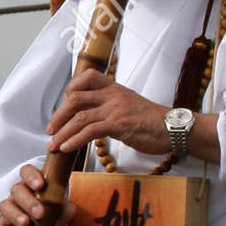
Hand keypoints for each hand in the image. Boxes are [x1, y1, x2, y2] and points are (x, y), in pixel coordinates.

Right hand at [0, 163, 75, 225]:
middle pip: (17, 190)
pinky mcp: (5, 223)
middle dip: (28, 202)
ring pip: (5, 206)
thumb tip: (70, 208)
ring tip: (25, 224)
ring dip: (15, 215)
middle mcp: (19, 193)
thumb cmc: (51, 212)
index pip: (27, 172)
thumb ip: (66, 209)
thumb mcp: (61, 210)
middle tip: (39, 213)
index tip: (40, 186)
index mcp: (33, 183)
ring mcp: (10, 207)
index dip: (31, 177)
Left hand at [46, 70, 170, 156]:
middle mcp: (113, 95)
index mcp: (115, 88)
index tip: (64, 106)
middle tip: (51, 131)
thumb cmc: (153, 122)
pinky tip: (67, 148)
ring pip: (80, 117)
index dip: (71, 90)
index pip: (87, 77)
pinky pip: (90, 131)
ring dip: (62, 132)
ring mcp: (115, 109)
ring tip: (53, 145)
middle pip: (76, 98)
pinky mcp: (119, 124)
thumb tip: (90, 118)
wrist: (174, 128)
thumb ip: (110, 107)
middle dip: (59, 116)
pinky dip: (75, 140)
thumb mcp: (129, 106)